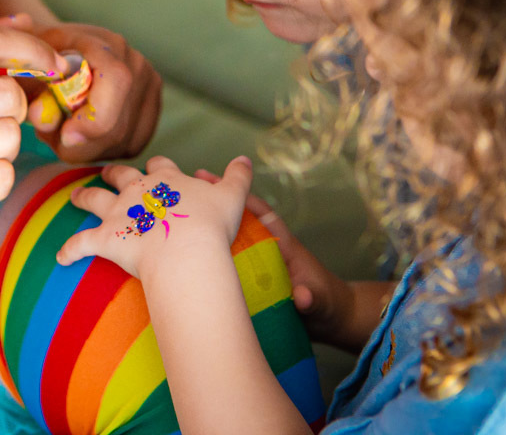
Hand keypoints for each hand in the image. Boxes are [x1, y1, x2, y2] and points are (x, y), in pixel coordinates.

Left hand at [27, 23, 160, 162]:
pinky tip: (82, 137)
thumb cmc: (37, 62)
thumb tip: (41, 114)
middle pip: (120, 123)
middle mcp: (134, 61)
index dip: (94, 117)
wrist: (56, 54)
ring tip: (62, 130)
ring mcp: (148, 85)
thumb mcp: (24, 68)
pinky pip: (131, 145)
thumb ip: (27, 89)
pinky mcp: (151, 108)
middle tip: (51, 137)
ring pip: (125, 140)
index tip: (64, 136)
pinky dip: (103, 151)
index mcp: (103, 43)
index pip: (116, 80)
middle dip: (82, 144)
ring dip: (88, 149)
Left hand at [56, 155, 251, 279]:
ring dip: (83, 197)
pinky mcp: (105, 238)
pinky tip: (60, 257)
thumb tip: (246, 159)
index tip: (154, 167)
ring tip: (74, 196)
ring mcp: (119, 213)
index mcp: (167, 180)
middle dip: (113, 173)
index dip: (157, 167)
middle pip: (121, 175)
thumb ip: (238, 176)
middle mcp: (138, 191)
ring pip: (94, 199)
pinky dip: (69, 250)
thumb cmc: (211, 224)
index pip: (160, 166)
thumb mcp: (233, 195)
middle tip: (106, 173)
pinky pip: (80, 244)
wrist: (186, 249)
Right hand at [194, 169, 353, 344]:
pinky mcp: (250, 280)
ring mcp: (257, 264)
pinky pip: (225, 263)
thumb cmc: (329, 305)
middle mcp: (268, 250)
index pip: (263, 216)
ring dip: (207, 228)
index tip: (217, 184)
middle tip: (186, 188)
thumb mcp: (322, 303)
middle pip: (238, 221)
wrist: (330, 322)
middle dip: (216, 204)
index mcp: (285, 246)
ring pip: (229, 240)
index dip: (242, 199)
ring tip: (175, 214)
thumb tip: (301, 296)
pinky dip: (207, 256)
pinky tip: (183, 255)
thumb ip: (312, 298)